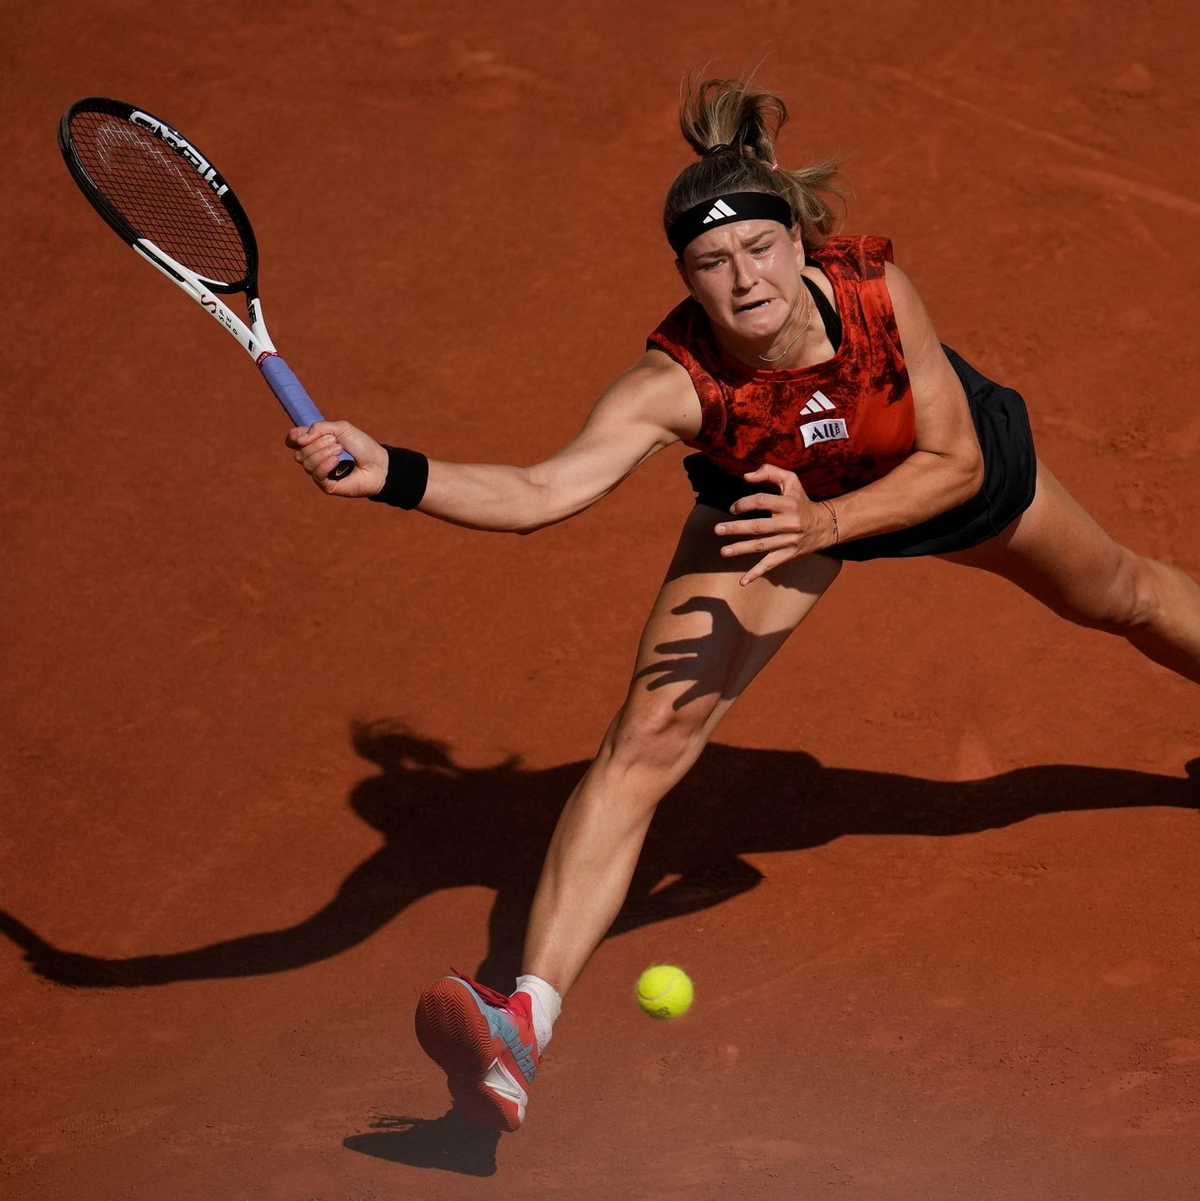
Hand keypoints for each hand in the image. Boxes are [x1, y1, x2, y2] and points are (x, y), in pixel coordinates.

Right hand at [285, 421, 388, 498]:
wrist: (378, 464)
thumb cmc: (362, 446)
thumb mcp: (341, 428)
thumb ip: (319, 428)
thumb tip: (299, 439)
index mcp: (316, 443)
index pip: (294, 441)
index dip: (293, 437)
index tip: (300, 436)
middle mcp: (315, 458)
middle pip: (300, 452)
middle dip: (317, 444)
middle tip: (337, 442)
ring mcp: (320, 472)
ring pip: (307, 463)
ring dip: (324, 453)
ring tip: (341, 451)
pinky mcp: (327, 485)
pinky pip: (316, 475)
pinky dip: (325, 465)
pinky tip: (337, 461)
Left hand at [713, 463, 836, 584]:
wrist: (825, 525)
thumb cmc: (801, 500)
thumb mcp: (790, 481)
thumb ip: (769, 472)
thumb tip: (746, 476)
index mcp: (788, 503)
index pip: (762, 502)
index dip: (744, 504)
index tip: (732, 509)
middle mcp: (789, 523)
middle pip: (759, 526)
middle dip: (736, 528)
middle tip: (717, 530)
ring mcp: (789, 541)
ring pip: (762, 546)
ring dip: (741, 549)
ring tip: (723, 552)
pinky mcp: (789, 555)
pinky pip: (771, 564)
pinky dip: (756, 574)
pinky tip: (742, 581)